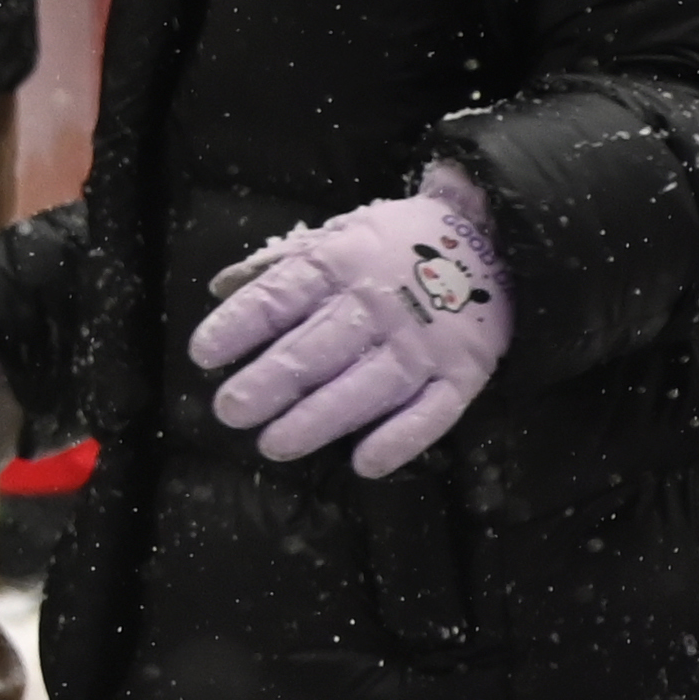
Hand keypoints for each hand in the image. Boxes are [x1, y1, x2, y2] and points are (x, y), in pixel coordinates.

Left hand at [189, 164, 513, 478]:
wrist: (493, 240)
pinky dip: (401, 439)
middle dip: (269, 382)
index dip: (239, 326)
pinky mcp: (462, 373)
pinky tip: (366, 463)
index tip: (204, 355)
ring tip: (274, 445)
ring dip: (318, 420)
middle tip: (231, 411)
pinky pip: (431, 413)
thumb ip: (280, 266)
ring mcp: (423, 342)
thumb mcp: (337, 236)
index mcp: (341, 262)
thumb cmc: (400, 244)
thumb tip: (220, 288)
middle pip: (316, 347)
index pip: (280, 297)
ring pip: (366, 386)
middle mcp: (379, 304)